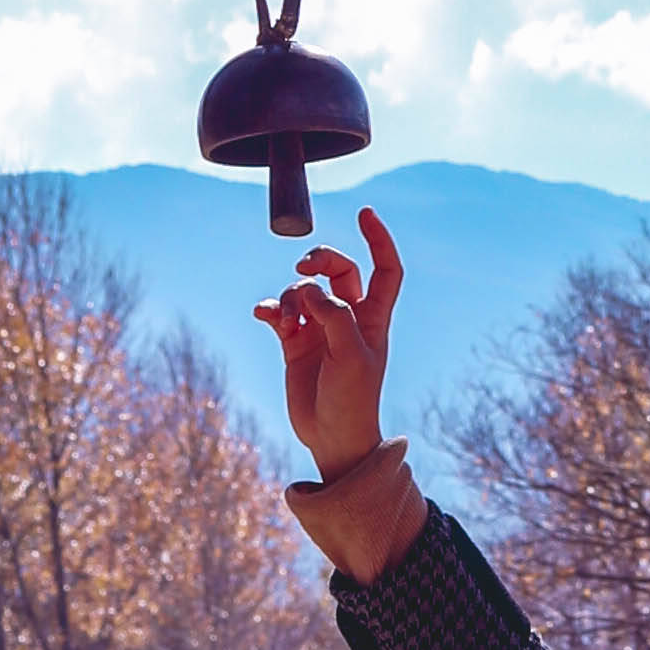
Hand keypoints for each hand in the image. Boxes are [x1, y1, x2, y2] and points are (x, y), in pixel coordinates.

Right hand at [256, 206, 404, 477]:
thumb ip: (334, 316)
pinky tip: (264, 314)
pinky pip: (279, 312)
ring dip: (290, 294)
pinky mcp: (294, 343)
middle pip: (338, 270)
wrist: (333, 437)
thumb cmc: (354, 399)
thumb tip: (308, 288)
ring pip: (303, 290)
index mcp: (374, 317)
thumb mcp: (352, 356)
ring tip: (287, 319)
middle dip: (320, 260)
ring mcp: (320, 329)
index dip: (379, 239)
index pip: (385, 268)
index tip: (366, 212)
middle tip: (304, 267)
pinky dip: (270, 307)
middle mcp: (348, 318)